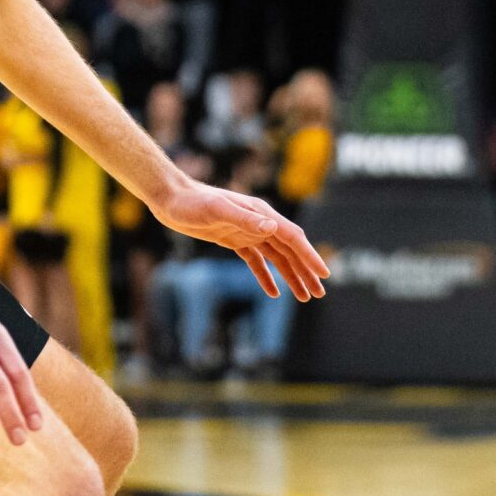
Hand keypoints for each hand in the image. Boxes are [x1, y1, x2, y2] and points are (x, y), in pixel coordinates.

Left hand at [158, 177, 330, 299]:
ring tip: (304, 297)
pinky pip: (257, 262)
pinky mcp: (235, 240)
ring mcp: (248, 232)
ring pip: (277, 258)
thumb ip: (245, 219)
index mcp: (261, 214)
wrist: (172, 198)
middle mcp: (260, 223)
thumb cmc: (193, 203)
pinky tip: (274, 293)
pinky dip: (267, 277)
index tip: (324, 274)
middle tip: (320, 293)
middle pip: (290, 251)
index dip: (309, 256)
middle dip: (306, 271)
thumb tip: (273, 228)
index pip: (292, 238)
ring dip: (292, 276)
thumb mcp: (217, 210)